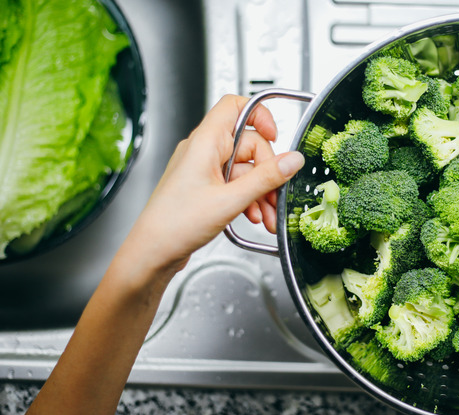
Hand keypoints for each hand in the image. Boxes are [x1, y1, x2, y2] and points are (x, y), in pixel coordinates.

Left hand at [128, 94, 304, 275]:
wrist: (153, 252)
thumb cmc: (175, 224)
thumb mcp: (230, 200)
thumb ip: (266, 178)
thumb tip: (292, 160)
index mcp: (205, 142)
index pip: (235, 106)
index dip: (260, 116)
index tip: (276, 136)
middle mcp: (204, 151)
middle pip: (249, 146)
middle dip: (268, 173)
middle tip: (276, 196)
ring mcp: (204, 170)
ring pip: (245, 170)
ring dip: (261, 192)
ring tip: (267, 216)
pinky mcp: (206, 188)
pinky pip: (236, 185)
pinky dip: (249, 200)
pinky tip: (254, 217)